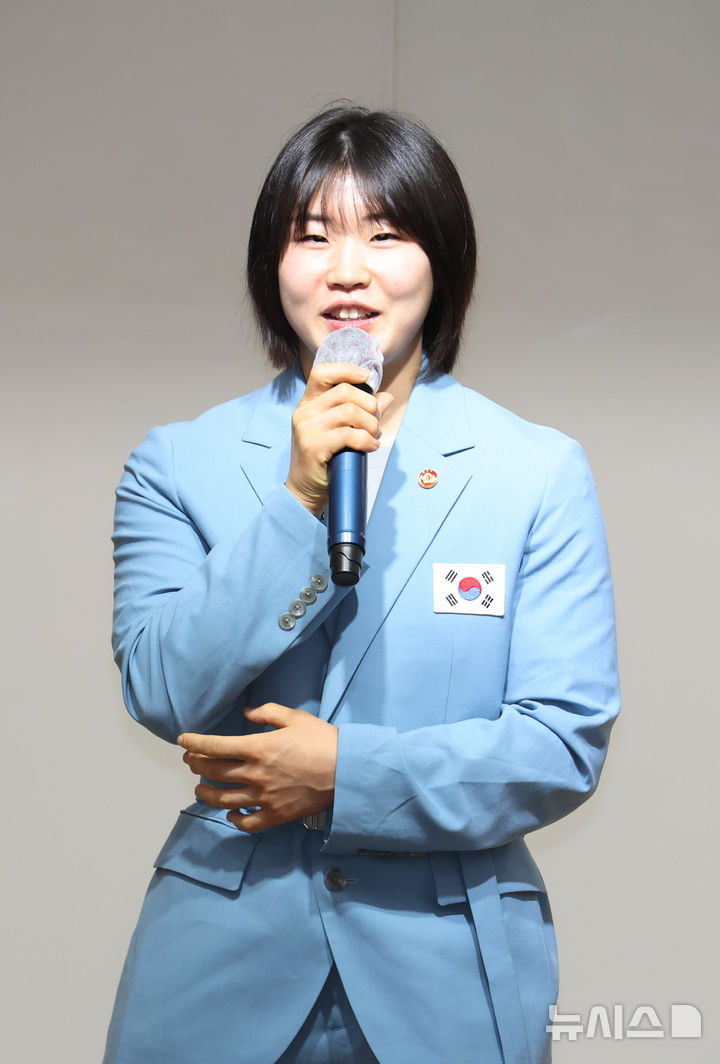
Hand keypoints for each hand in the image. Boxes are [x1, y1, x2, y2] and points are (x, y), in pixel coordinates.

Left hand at [177, 704, 337, 832]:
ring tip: (199, 788)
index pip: (214, 746)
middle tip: (191, 760)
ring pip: (222, 800)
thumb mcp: (294, 717)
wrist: (346, 770)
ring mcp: (263, 797)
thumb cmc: (321, 740)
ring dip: (205, 793)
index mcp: (257, 748)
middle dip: (196, 764)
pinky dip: (234, 819)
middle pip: (213, 772)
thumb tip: (246, 714)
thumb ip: (267, 713)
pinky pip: (247, 822)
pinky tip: (230, 813)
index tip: (182, 740)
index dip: (194, 742)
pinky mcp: (275, 815)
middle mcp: (255, 774)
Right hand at [286, 361, 392, 514]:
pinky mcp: (313, 446)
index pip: (322, 373)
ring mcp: (307, 428)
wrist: (305, 491)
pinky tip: (370, 447)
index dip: (346, 370)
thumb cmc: (324, 460)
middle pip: (344, 391)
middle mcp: (305, 412)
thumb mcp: (340, 431)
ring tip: (373, 437)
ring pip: (350, 412)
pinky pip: (349, 434)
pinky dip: (366, 440)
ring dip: (371, 425)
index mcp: (309, 404)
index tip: (366, 377)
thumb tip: (385, 397)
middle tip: (375, 424)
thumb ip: (361, 412)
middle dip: (369, 406)